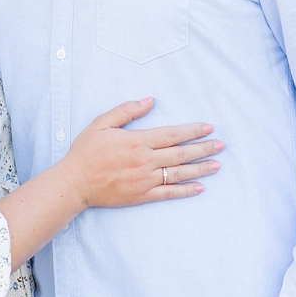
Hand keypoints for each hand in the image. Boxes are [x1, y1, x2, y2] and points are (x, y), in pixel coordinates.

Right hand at [62, 97, 222, 207]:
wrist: (74, 182)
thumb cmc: (86, 151)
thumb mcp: (102, 123)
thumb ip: (127, 110)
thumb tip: (150, 100)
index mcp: (138, 141)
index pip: (172, 134)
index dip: (193, 130)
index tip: (209, 127)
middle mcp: (145, 161)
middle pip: (181, 153)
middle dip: (204, 148)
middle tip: (221, 145)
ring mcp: (145, 180)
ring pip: (179, 173)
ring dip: (200, 169)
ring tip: (217, 165)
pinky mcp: (141, 196)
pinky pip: (168, 193)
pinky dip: (185, 190)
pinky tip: (200, 187)